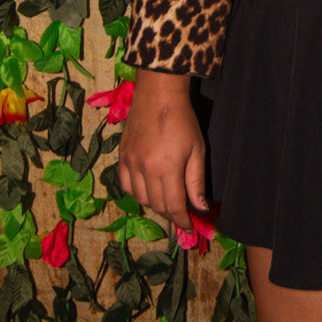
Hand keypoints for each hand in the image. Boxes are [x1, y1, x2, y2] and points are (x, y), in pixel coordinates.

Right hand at [117, 71, 208, 233]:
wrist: (157, 94)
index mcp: (166, 168)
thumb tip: (199, 207)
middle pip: (156, 205)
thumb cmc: (183, 120)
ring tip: (167, 202)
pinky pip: (126, 185)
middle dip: (171, 214)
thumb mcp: (197, 150)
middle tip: (181, 214)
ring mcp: (130, 163)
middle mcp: (145, 169)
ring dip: (154, 205)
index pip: (173, 206)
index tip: (189, 226)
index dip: (182, 220)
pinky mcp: (121, 156)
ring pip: (140, 198)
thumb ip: (196, 181)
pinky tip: (147, 191)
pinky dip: (137, 194)